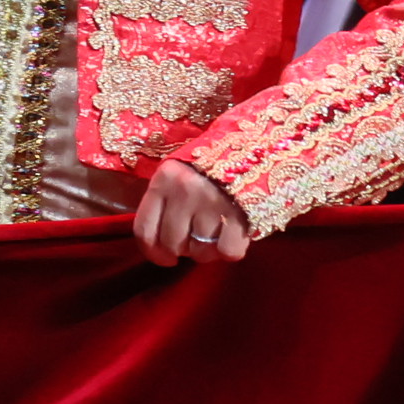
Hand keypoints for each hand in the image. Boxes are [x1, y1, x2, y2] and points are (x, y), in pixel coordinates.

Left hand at [130, 159, 255, 268]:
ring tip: (217, 233)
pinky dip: (231, 249)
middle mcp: (185, 190)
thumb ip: (165, 202)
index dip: (154, 253)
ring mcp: (212, 203)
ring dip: (209, 250)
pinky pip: (229, 252)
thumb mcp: (180, 174)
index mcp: (165, 179)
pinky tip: (233, 236)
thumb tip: (159, 244)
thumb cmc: (213, 165)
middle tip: (198, 238)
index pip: (145, 231)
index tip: (166, 258)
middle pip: (173, 245)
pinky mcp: (240, 214)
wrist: (258, 145)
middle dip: (185, 249)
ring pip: (200, 252)